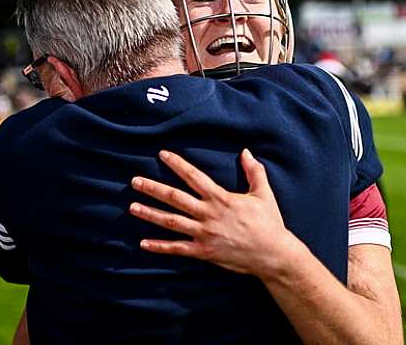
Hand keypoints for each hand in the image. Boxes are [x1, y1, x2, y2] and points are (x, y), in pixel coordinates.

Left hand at [129, 149, 302, 277]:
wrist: (272, 254)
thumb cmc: (269, 223)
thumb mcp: (263, 193)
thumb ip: (254, 171)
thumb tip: (246, 152)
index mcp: (221, 198)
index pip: (193, 176)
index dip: (177, 164)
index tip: (162, 155)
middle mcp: (208, 214)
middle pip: (175, 198)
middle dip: (153, 188)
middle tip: (135, 181)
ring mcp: (204, 234)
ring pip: (171, 222)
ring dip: (150, 214)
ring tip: (132, 207)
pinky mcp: (204, 252)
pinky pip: (177, 248)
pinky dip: (159, 247)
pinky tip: (143, 243)